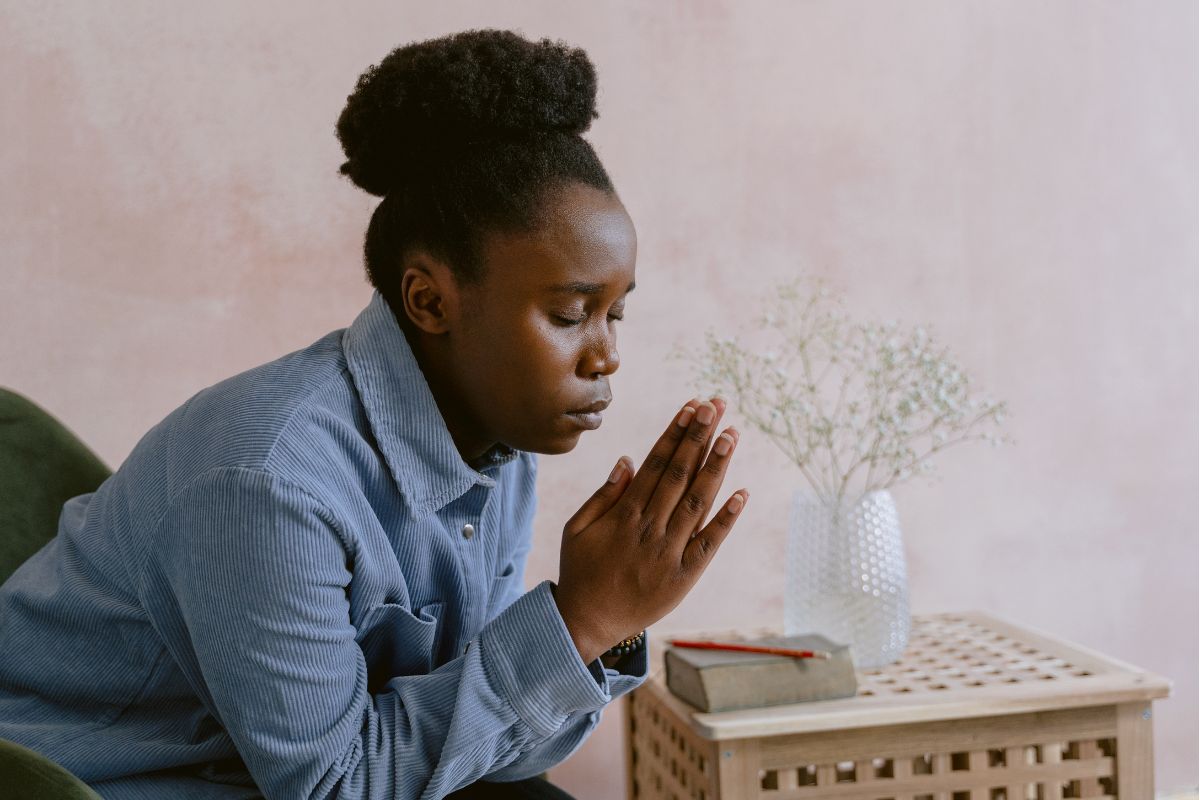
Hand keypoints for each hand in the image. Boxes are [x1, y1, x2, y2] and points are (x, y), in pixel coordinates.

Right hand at [553, 396, 747, 662]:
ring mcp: (669, 552)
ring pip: (698, 501)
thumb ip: (604, 494)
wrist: (586, 623)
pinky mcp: (684, 576)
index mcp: (625, 513)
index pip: (656, 462)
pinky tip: (742, 493)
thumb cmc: (580, 571)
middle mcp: (650, 528)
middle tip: (718, 405)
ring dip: (716, 465)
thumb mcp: (578, 528)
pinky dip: (727, 518)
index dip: (676, 432)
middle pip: (680, 473)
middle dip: (700, 436)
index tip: (692, 407)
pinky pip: (709, 543)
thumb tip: (629, 459)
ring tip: (732, 434)